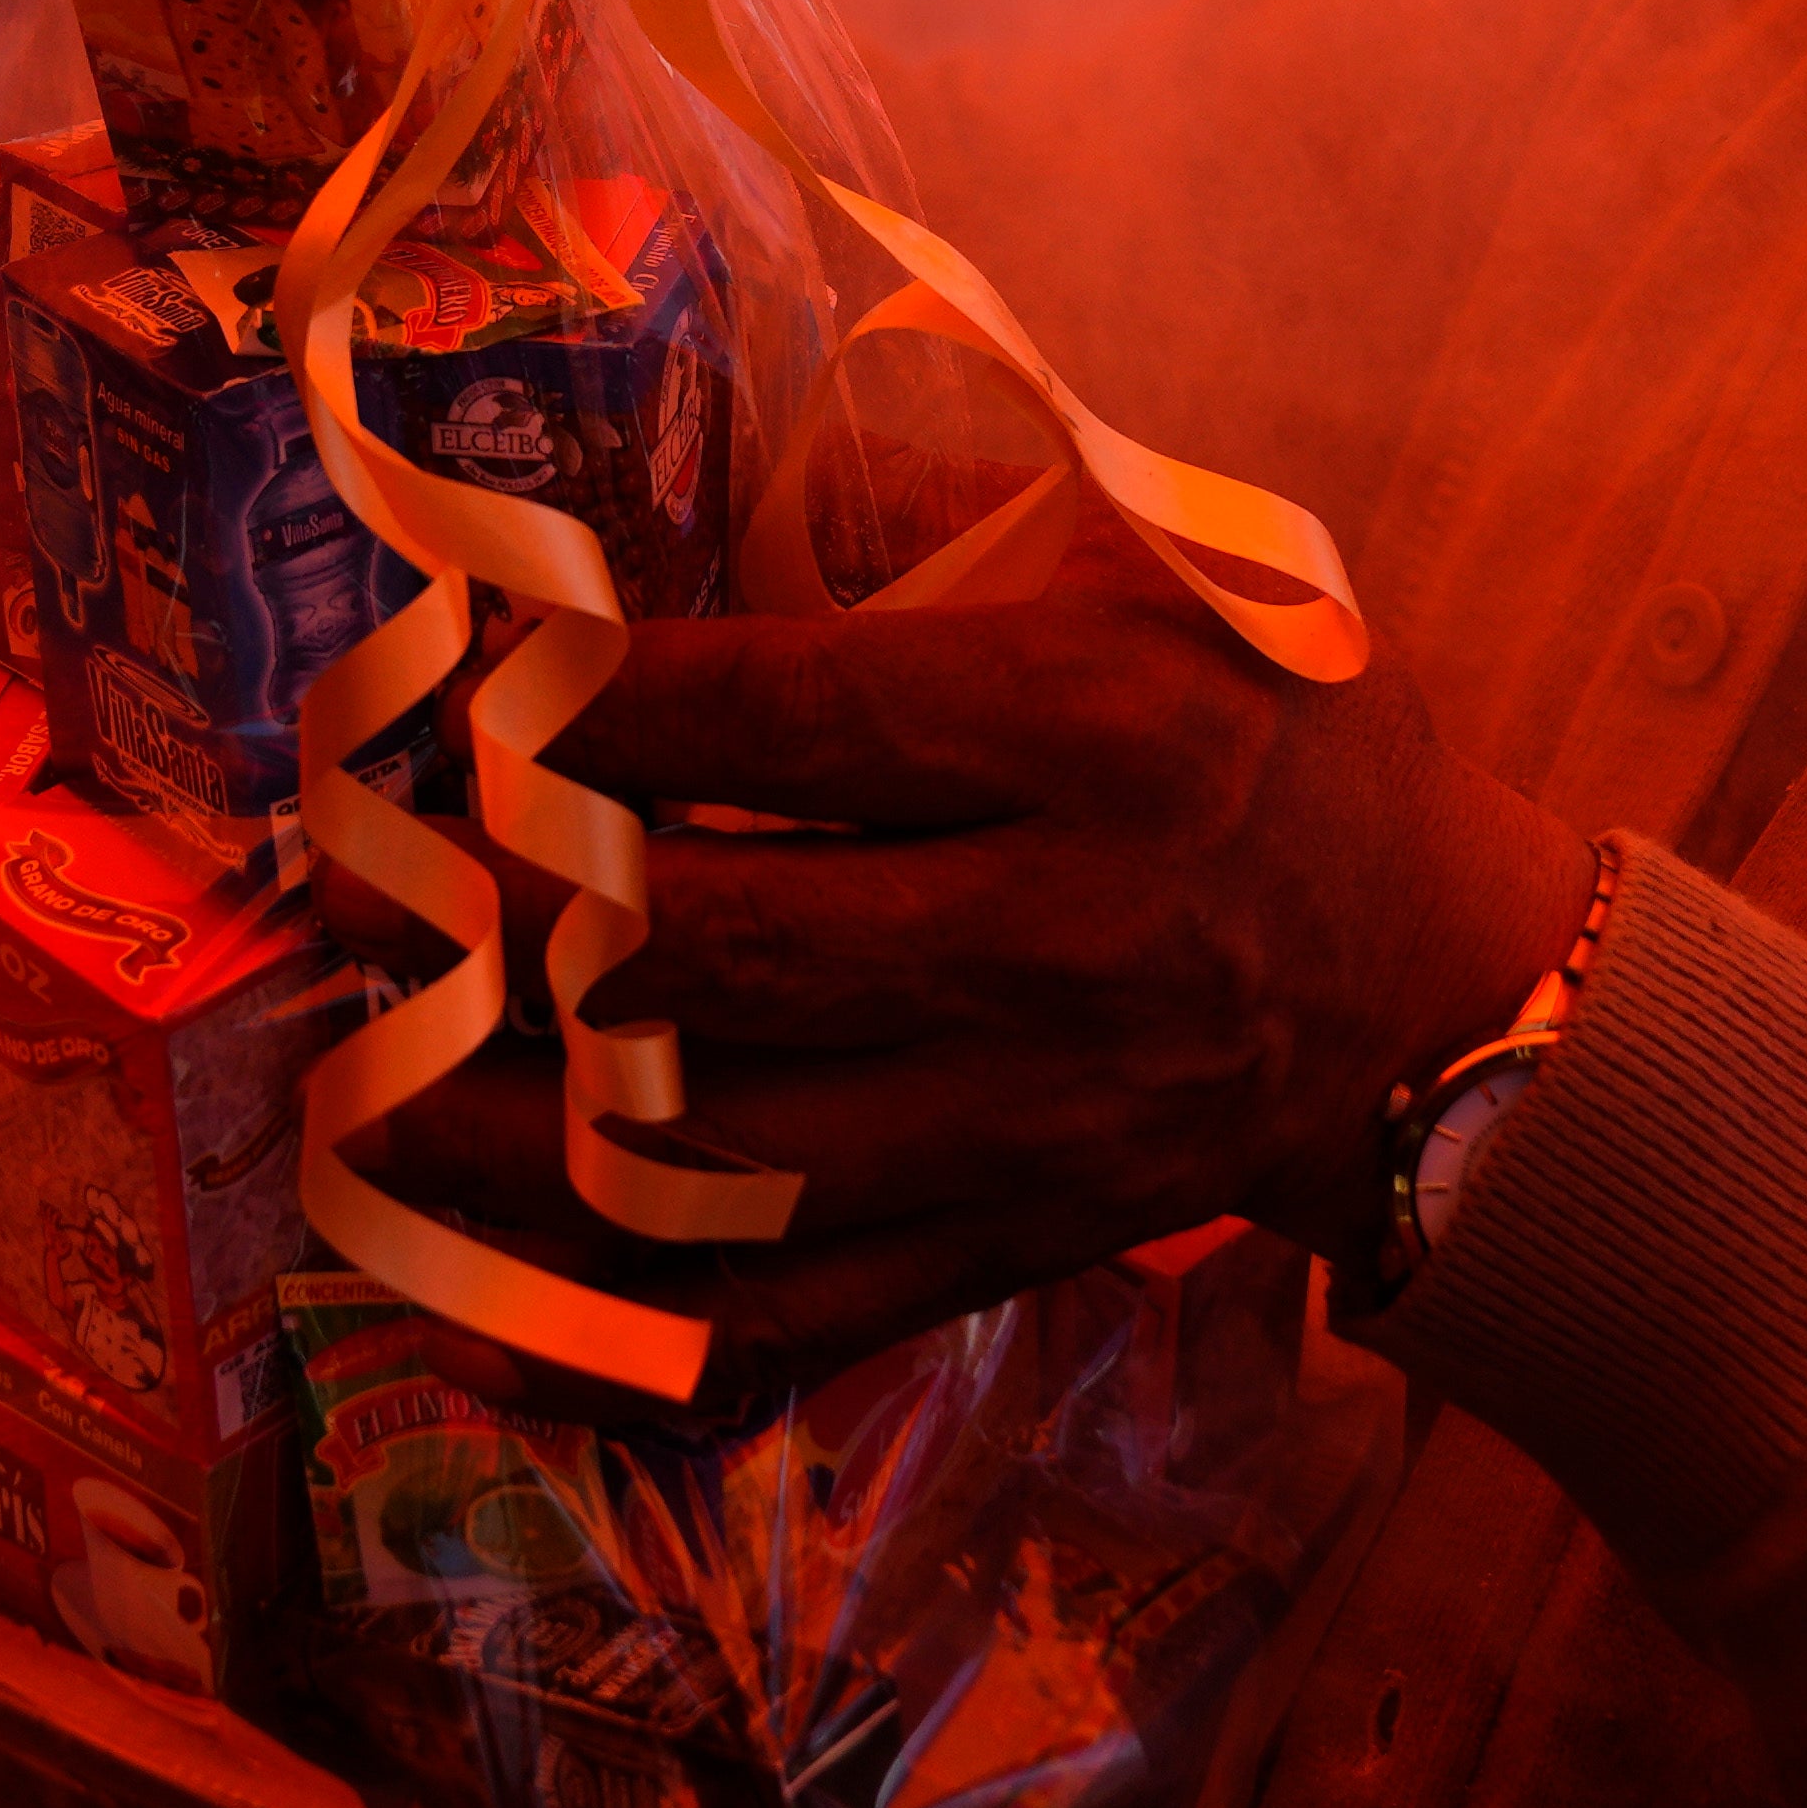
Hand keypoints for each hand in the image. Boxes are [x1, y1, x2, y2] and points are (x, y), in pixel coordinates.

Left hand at [376, 524, 1591, 1387]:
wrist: (1452, 993)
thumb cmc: (1282, 737)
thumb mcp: (1173, 564)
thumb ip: (943, 505)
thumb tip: (694, 473)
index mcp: (1095, 732)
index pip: (791, 722)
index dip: (593, 711)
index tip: (459, 688)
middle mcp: (1060, 935)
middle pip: (722, 948)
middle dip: (502, 923)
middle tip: (356, 893)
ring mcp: (1031, 1121)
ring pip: (718, 1155)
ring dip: (506, 1137)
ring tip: (353, 1093)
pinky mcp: (1011, 1248)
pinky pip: (785, 1317)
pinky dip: (610, 1334)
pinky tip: (457, 1314)